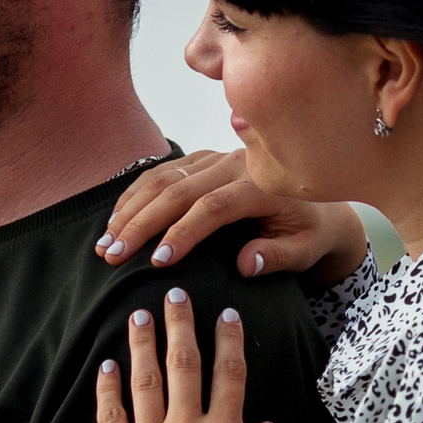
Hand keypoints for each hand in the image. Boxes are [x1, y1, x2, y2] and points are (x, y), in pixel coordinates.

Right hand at [95, 151, 367, 286]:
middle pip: (178, 189)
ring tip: (105, 244)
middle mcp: (235, 162)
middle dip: (141, 224)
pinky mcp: (203, 159)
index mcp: (261, 184)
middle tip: (113, 256)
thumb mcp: (305, 250)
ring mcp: (216, 156)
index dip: (183, 233)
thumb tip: (245, 265)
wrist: (317, 200)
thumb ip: (277, 257)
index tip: (157, 262)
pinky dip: (135, 195)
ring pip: (163, 177)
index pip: (214, 207)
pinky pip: (162, 171)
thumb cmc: (309, 232)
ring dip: (130, 210)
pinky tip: (116, 220)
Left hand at [95, 284, 284, 422]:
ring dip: (142, 343)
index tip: (225, 313)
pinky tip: (107, 365)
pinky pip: (111, 417)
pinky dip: (108, 388)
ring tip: (138, 315)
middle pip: (184, 364)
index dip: (228, 339)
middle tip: (175, 292)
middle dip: (181, 323)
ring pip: (144, 380)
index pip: (229, 374)